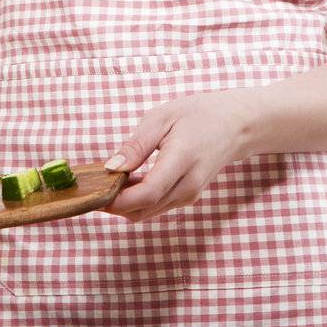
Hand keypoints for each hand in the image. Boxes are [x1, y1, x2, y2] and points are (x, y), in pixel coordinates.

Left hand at [100, 88, 257, 220]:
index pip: (146, 193)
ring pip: (147, 212)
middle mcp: (188, 186)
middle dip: (113, 204)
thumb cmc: (197, 115)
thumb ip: (136, 145)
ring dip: (124, 204)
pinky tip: (125, 182)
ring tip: (106, 181)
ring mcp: (189, 196)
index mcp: (182, 161)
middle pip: (143, 209)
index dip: (116, 199)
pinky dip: (136, 201)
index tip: (94, 191)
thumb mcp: (162, 118)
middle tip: (92, 186)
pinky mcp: (187, 198)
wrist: (234, 125)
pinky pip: (156, 207)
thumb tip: (110, 167)